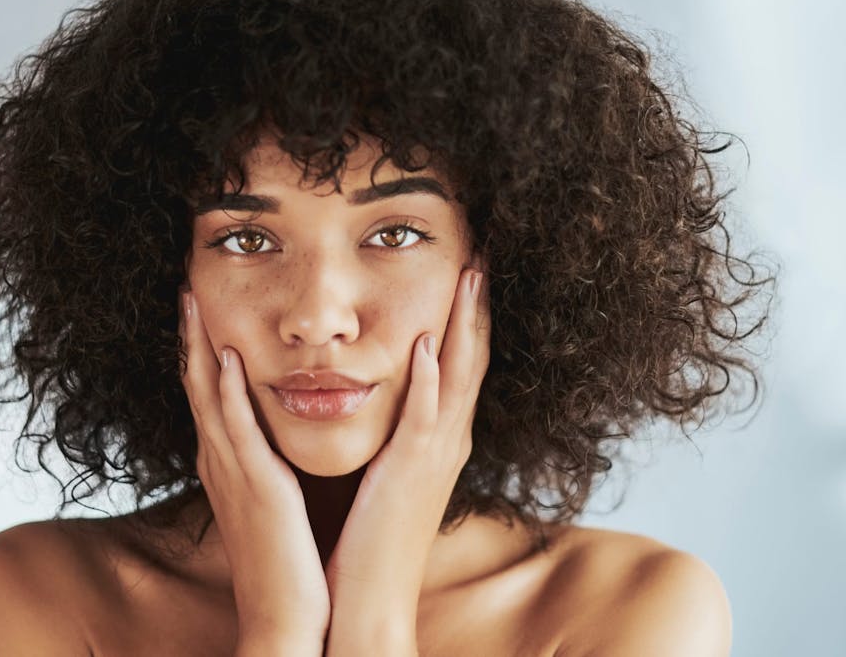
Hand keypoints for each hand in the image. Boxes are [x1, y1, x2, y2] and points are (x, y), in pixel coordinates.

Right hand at [179, 291, 329, 648]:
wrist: (285, 614)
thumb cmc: (282, 558)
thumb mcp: (269, 499)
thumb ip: (263, 463)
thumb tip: (268, 437)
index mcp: (227, 461)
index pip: (207, 391)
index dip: (199, 346)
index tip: (200, 304)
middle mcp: (220, 459)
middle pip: (195, 383)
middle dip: (189, 334)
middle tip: (184, 285)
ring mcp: (232, 471)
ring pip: (206, 396)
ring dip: (199, 346)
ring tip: (192, 300)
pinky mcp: (254, 486)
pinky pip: (235, 430)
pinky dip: (226, 393)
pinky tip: (223, 358)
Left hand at [324, 267, 490, 643]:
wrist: (368, 597)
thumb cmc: (373, 534)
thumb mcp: (391, 471)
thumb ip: (398, 432)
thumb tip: (389, 396)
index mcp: (439, 437)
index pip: (462, 361)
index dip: (468, 314)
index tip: (468, 268)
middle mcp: (447, 440)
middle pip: (472, 357)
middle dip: (477, 304)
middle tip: (482, 252)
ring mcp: (434, 456)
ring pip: (459, 377)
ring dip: (463, 324)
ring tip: (469, 275)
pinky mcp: (410, 474)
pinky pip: (425, 418)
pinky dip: (430, 380)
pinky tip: (426, 343)